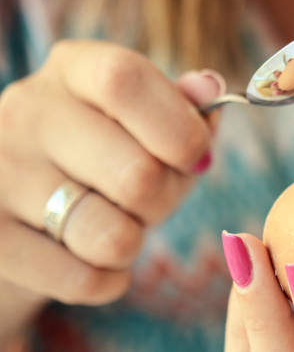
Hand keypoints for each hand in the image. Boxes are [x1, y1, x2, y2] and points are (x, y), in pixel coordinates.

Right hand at [0, 40, 224, 304]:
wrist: (25, 211)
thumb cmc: (106, 159)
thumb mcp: (147, 126)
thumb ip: (185, 110)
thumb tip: (211, 88)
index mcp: (72, 70)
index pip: (126, 80)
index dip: (179, 127)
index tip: (196, 156)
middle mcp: (25, 111)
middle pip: (137, 175)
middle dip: (162, 201)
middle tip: (146, 200)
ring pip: (112, 237)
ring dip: (132, 243)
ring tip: (113, 226)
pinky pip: (84, 281)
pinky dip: (107, 280)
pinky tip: (91, 258)